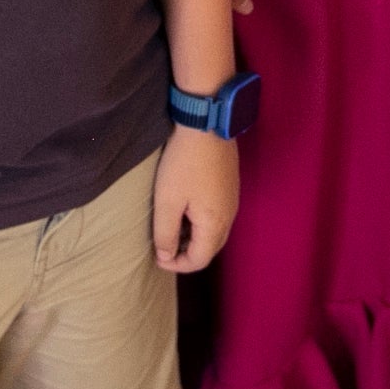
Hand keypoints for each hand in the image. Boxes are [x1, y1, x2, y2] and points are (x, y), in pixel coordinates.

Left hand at [152, 127, 239, 271]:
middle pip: (210, 249)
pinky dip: (202, 224)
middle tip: (164, 246)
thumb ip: (166, 233)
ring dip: (194, 239)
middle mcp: (229, 216)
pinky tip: (186, 210)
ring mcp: (233, 200)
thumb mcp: (167, 201)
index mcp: (215, 224)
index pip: (199, 260)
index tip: (157, 256)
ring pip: (215, 233)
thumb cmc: (183, 163)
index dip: (177, 265)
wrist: (206, 123)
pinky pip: (219, 217)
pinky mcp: (231, 186)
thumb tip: (166, 256)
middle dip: (187, 254)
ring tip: (172, 228)